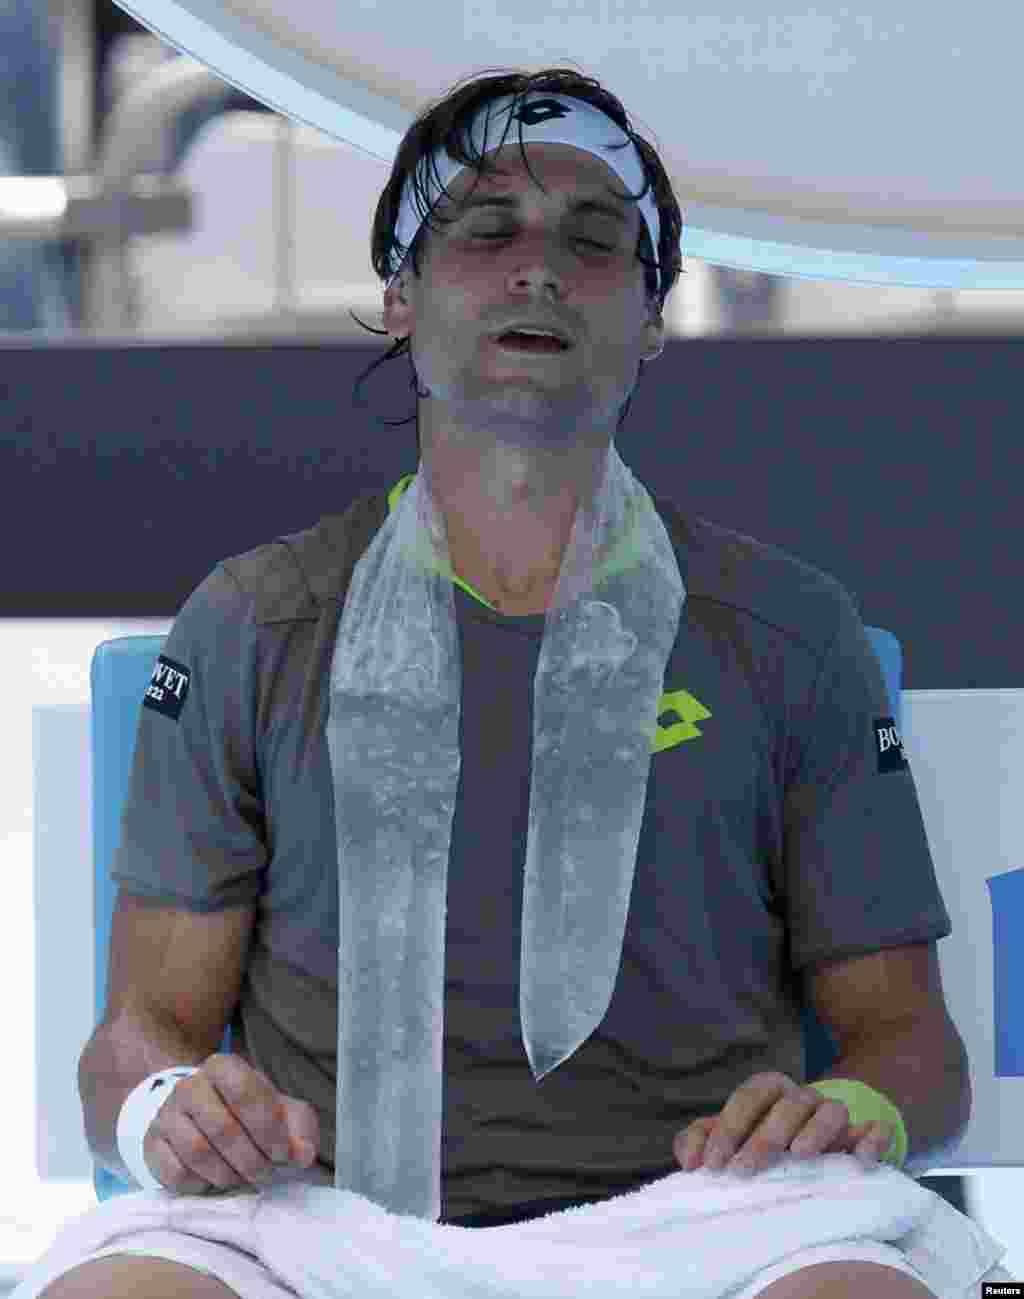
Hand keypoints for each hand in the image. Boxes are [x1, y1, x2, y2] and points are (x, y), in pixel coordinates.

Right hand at [143, 1053, 320, 1194]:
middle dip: (251, 1158)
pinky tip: (216, 1180)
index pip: (245, 1091)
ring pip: (198, 1152)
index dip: (268, 1126)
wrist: (202, 1115)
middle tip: (266, 1172)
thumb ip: (300, 1128)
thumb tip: (303, 1153)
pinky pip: (176, 1173)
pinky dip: (202, 1184)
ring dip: (228, 1174)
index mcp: (223, 1066)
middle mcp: (189, 1086)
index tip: (283, 1153)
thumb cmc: (248, 1113)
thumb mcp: (281, 1112)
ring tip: (244, 1178)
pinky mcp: (152, 1145)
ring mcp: (166, 1115)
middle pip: (223, 1128)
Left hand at [672, 1071, 895, 1177]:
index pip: (749, 1095)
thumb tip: (689, 1159)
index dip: (729, 1126)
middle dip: (764, 1134)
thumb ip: (701, 1140)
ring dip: (816, 1129)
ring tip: (798, 1156)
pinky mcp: (865, 1136)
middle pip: (788, 1101)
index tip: (713, 1165)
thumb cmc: (762, 1143)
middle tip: (744, 1170)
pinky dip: (871, 1139)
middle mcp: (803, 1099)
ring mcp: (836, 1116)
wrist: (816, 1147)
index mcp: (769, 1092)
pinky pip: (875, 1130)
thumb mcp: (731, 1138)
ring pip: (832, 1108)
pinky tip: (860, 1160)